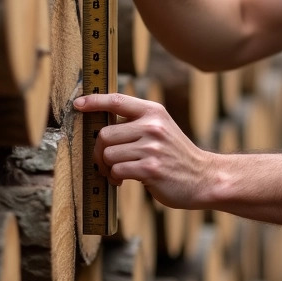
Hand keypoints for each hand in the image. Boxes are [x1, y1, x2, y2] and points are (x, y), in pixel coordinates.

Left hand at [73, 92, 214, 209]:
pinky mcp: (150, 169)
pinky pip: (117, 170)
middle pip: (104, 134)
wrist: (203, 177)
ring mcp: (152, 147)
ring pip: (108, 154)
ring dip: (107, 167)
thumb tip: (99, 126)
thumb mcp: (161, 128)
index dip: (93, 101)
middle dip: (99, 151)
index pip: (117, 100)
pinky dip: (116, 178)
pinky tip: (124, 180)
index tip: (78, 104)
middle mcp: (152, 126)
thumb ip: (136, 123)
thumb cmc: (176, 155)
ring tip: (118, 172)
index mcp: (153, 112)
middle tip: (106, 161)